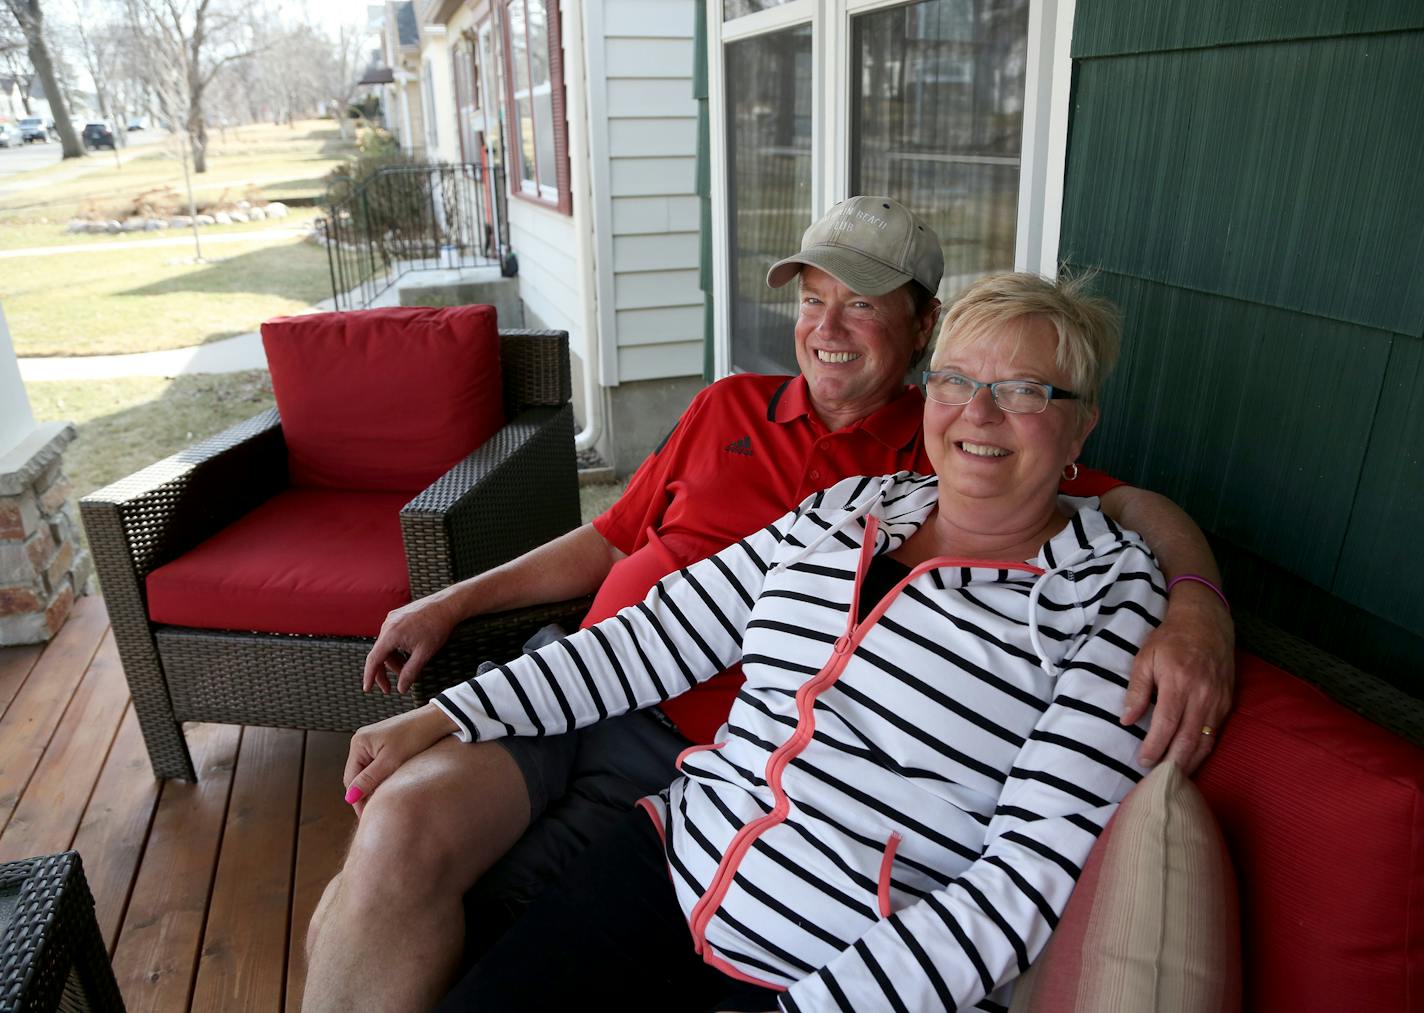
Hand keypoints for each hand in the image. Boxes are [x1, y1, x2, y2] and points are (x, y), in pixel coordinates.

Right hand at [342, 705, 458, 815]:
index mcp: (359, 743)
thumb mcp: (391, 761)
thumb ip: (369, 779)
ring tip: (383, 802)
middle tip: (376, 812)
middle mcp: (361, 741)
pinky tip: (390, 787)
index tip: (366, 816)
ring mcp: (372, 742)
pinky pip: (377, 765)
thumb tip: (350, 797)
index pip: (350, 779)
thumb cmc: (415, 736)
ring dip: (373, 786)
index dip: (357, 800)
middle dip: (364, 794)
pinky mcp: (384, 744)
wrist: (436, 719)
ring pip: (367, 772)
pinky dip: (381, 777)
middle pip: (357, 775)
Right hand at [363, 594, 461, 693]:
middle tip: (390, 687)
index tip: (367, 689)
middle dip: (384, 672)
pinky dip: (396, 648)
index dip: (369, 676)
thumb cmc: (437, 627)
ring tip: (408, 667)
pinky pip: (391, 636)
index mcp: (391, 635)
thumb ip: (410, 673)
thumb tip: (401, 689)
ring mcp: (391, 619)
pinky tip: (408, 654)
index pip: (374, 660)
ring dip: (394, 660)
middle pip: (379, 654)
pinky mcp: (397, 616)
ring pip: (386, 646)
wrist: (447, 605)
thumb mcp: (424, 654)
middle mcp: (387, 625)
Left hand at [1120, 584, 1234, 772]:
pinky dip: (1203, 750)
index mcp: (1179, 683)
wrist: (1207, 622)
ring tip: (1174, 778)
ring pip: (1206, 741)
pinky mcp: (1228, 703)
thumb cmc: (1170, 639)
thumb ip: (1137, 690)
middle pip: (1189, 740)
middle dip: (1173, 763)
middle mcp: (1202, 695)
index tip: (1143, 762)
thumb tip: (1126, 720)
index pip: (1167, 725)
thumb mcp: (1145, 658)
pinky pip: (1216, 734)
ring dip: (1190, 763)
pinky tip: (1191, 760)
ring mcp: (1218, 700)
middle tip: (1157, 780)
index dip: (1155, 747)